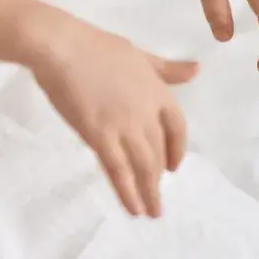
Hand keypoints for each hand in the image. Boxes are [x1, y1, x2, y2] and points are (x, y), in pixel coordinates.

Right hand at [0, 0, 196, 217]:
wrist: (61, 47)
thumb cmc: (94, 46)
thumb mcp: (138, 53)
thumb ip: (166, 68)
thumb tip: (197, 70)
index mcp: (158, 91)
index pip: (177, 128)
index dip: (177, 150)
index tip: (174, 167)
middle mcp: (147, 113)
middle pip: (159, 152)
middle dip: (158, 177)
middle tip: (155, 196)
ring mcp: (124, 126)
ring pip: (144, 167)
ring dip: (149, 193)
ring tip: (150, 213)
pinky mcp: (100, 137)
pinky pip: (119, 171)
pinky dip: (128, 192)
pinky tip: (133, 208)